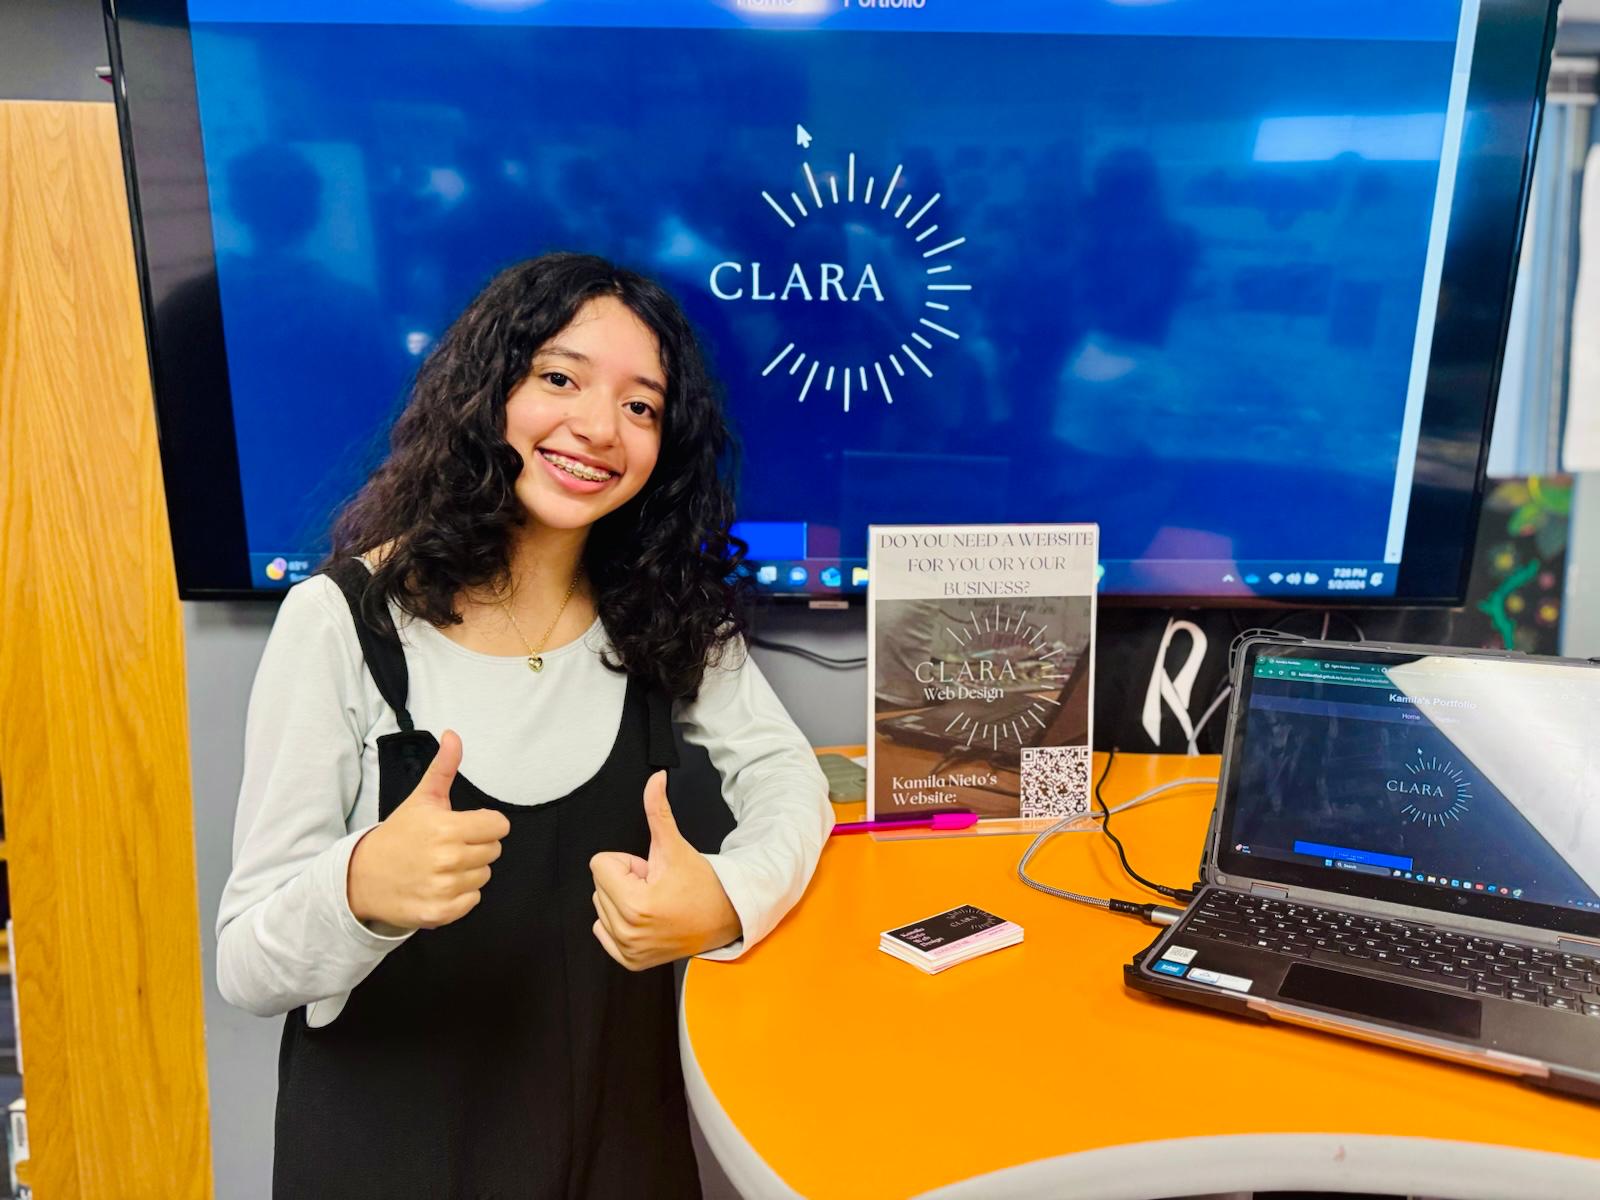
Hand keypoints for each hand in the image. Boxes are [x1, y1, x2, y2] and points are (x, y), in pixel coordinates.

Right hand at [347, 730, 510, 930]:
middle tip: (448, 846)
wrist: (363, 877)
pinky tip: (439, 884)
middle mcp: (448, 860)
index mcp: (447, 828)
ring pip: (484, 875)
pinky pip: (473, 900)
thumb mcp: (422, 798)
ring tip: (441, 865)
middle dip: (476, 846)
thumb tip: (453, 734)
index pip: (499, 826)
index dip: (484, 824)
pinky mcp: (441, 913)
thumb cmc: (399, 834)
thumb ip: (444, 767)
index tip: (464, 826)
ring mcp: (444, 888)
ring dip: (468, 871)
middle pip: (494, 851)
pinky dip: (460, 894)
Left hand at [589, 771, 740, 970]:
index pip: (600, 865)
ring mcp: (628, 950)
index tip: (652, 872)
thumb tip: (655, 778)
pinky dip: (620, 923)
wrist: (724, 918)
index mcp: (635, 904)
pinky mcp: (630, 961)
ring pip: (600, 907)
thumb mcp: (675, 846)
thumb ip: (658, 811)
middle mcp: (628, 932)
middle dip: (625, 881)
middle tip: (656, 887)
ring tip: (655, 902)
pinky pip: (602, 931)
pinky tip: (647, 919)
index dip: (628, 862)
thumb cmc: (700, 883)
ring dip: (623, 900)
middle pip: (598, 886)